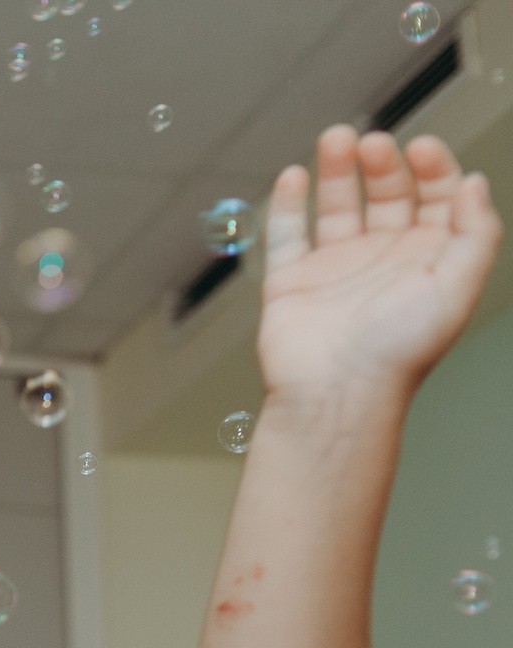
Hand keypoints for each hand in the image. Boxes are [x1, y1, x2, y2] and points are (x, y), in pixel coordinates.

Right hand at [257, 126, 500, 401]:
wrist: (336, 393)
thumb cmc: (398, 353)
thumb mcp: (459, 285)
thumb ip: (476, 231)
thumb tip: (472, 182)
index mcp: (427, 259)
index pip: (435, 197)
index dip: (432, 167)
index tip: (421, 148)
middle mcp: (383, 259)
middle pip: (386, 193)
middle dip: (383, 162)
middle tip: (374, 143)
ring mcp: (335, 268)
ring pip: (337, 205)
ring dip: (338, 169)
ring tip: (336, 139)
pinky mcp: (291, 281)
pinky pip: (286, 233)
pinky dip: (287, 203)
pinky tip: (294, 176)